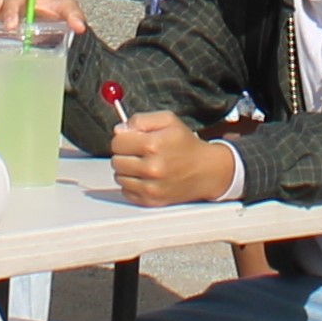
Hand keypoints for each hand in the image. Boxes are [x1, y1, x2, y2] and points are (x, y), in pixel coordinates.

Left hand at [109, 109, 242, 206]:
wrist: (206, 170)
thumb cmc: (186, 144)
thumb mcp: (168, 120)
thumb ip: (141, 120)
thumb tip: (119, 130)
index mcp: (154, 145)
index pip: (117, 142)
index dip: (123, 138)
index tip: (131, 138)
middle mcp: (151, 168)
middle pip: (116, 161)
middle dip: (125, 154)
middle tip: (139, 152)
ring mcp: (151, 187)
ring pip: (119, 177)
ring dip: (128, 170)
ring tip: (144, 164)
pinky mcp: (150, 200)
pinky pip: (126, 191)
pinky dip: (133, 184)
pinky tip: (146, 177)